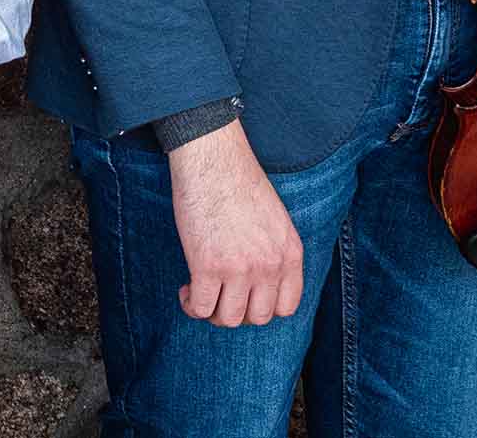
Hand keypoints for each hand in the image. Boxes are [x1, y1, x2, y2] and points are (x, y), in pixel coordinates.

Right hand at [168, 120, 303, 327]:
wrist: (213, 158)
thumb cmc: (237, 180)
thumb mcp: (273, 219)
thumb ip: (273, 250)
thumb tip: (258, 279)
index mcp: (290, 253)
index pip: (287, 307)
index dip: (263, 307)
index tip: (245, 296)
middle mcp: (270, 266)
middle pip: (257, 317)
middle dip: (236, 311)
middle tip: (220, 294)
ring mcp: (240, 269)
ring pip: (229, 318)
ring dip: (213, 311)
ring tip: (200, 293)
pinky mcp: (208, 266)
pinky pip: (201, 308)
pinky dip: (192, 306)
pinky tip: (187, 290)